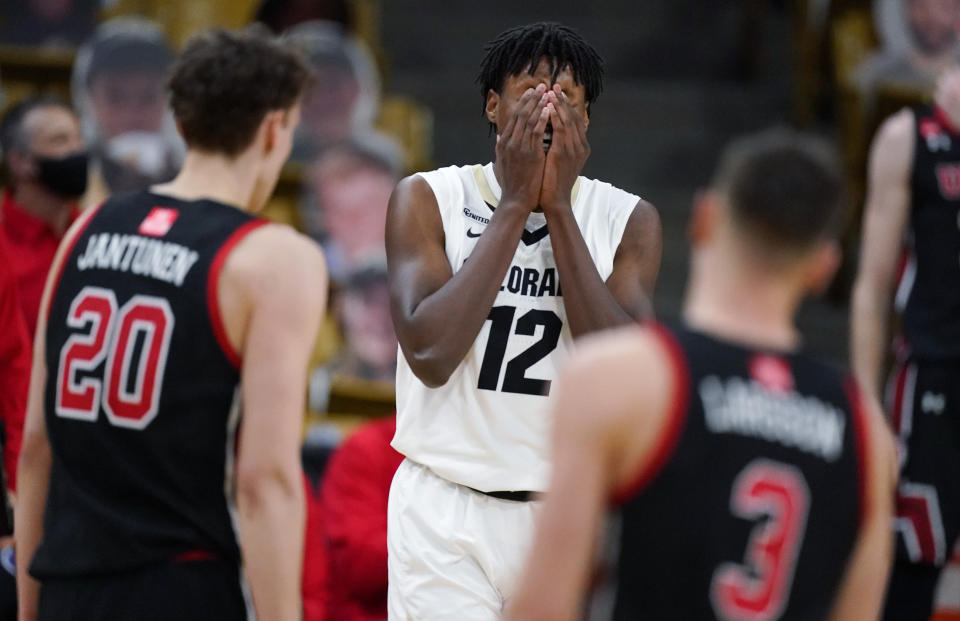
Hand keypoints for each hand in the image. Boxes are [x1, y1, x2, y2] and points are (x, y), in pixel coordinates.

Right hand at [496, 83, 550, 211]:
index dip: (524, 102)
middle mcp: (510, 142)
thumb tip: (500, 137)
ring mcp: (520, 148)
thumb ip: (502, 148)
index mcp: (504, 142)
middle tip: (542, 86)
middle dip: (532, 98)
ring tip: (547, 93)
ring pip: (530, 120)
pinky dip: (542, 120)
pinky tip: (548, 110)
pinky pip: (537, 133)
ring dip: (539, 105)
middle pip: (522, 114)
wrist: (516, 200)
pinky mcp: (531, 154)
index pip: (515, 117)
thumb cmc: (512, 183)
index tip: (532, 91)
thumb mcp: (503, 162)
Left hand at [540, 85, 589, 212]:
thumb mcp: (556, 161)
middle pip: (574, 116)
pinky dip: (555, 117)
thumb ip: (555, 146)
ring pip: (568, 120)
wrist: (554, 201)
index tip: (556, 93)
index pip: (575, 120)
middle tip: (554, 86)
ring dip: (558, 104)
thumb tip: (546, 132)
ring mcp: (574, 149)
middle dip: (563, 100)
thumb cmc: (551, 183)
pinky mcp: (564, 153)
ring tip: (550, 91)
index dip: (566, 106)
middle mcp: (580, 146)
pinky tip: (549, 107)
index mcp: (580, 148)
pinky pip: (561, 130)